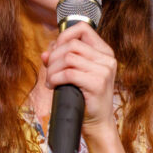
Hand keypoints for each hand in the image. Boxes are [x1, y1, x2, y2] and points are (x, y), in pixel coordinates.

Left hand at [40, 22, 117, 138]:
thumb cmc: (85, 98)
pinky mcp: (97, 83)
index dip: (64, 35)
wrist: (97, 123)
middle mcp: (107, 59)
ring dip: (52, 69)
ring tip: (50, 80)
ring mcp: (104, 71)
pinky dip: (55, 78)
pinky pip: (68, 73)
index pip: (83, 29)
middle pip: (72, 44)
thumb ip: (62, 60)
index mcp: (104, 52)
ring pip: (68, 57)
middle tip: (48, 70)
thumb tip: (45, 53)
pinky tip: (52, 85)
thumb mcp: (75, 74)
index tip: (54, 50)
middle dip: (54, 56)